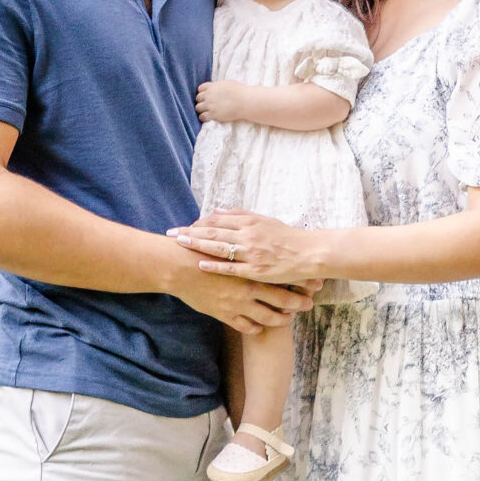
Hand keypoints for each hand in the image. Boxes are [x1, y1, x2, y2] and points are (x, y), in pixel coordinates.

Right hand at [157, 240, 315, 334]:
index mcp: (251, 268)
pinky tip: (260, 328)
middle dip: (297, 302)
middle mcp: (248, 287)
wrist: (178, 268)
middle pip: (280, 298)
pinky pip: (244, 326)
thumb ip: (242, 237)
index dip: (299, 280)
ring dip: (279, 319)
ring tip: (288, 320)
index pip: (282, 276)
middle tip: (309, 304)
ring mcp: (238, 303)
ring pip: (266, 316)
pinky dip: (255, 328)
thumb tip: (253, 232)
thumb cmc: (200, 251)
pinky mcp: (225, 314)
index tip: (313, 283)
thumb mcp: (226, 238)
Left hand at [166, 209, 328, 285]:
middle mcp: (248, 235)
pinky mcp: (256, 269)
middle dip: (190, 232)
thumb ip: (240, 215)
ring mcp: (252, 253)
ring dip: (197, 245)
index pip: (218, 220)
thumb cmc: (286, 237)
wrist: (308, 253)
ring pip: (219, 247)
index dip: (199, 223)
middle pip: (213, 231)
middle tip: (171, 233)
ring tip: (179, 243)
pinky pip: (232, 267)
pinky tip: (200, 263)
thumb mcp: (264, 220)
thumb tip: (216, 211)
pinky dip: (215, 265)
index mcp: (250, 222)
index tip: (184, 226)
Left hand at [195, 80, 251, 124]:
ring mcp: (210, 105)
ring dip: (201, 110)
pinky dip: (203, 117)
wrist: (245, 102)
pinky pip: (202, 117)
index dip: (203, 93)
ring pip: (198, 108)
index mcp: (212, 86)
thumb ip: (217, 86)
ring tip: (207, 111)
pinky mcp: (213, 114)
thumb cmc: (239, 91)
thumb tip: (215, 87)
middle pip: (198, 98)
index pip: (200, 89)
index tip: (206, 96)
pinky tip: (208, 117)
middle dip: (202, 101)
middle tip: (207, 104)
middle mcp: (209, 95)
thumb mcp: (227, 83)